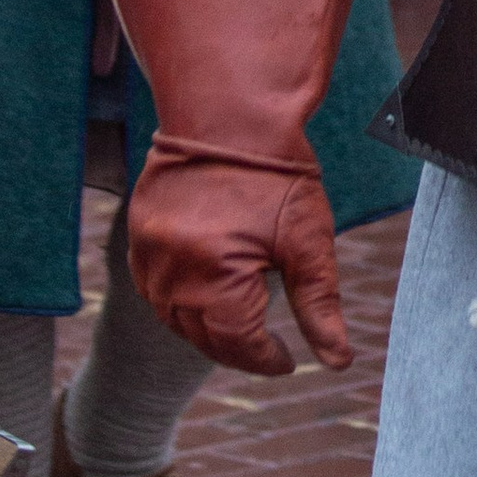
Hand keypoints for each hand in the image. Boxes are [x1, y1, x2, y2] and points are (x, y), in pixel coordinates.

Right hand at [126, 145, 351, 375]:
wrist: (231, 115)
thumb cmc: (278, 175)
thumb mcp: (308, 242)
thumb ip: (320, 306)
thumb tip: (339, 361)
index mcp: (214, 275)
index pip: (236, 343)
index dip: (264, 359)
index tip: (287, 361)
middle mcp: (171, 271)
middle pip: (202, 335)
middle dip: (237, 348)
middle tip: (267, 349)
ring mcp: (147, 253)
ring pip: (172, 317)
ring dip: (205, 329)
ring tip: (240, 326)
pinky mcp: (138, 234)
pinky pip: (152, 288)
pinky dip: (179, 302)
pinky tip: (206, 297)